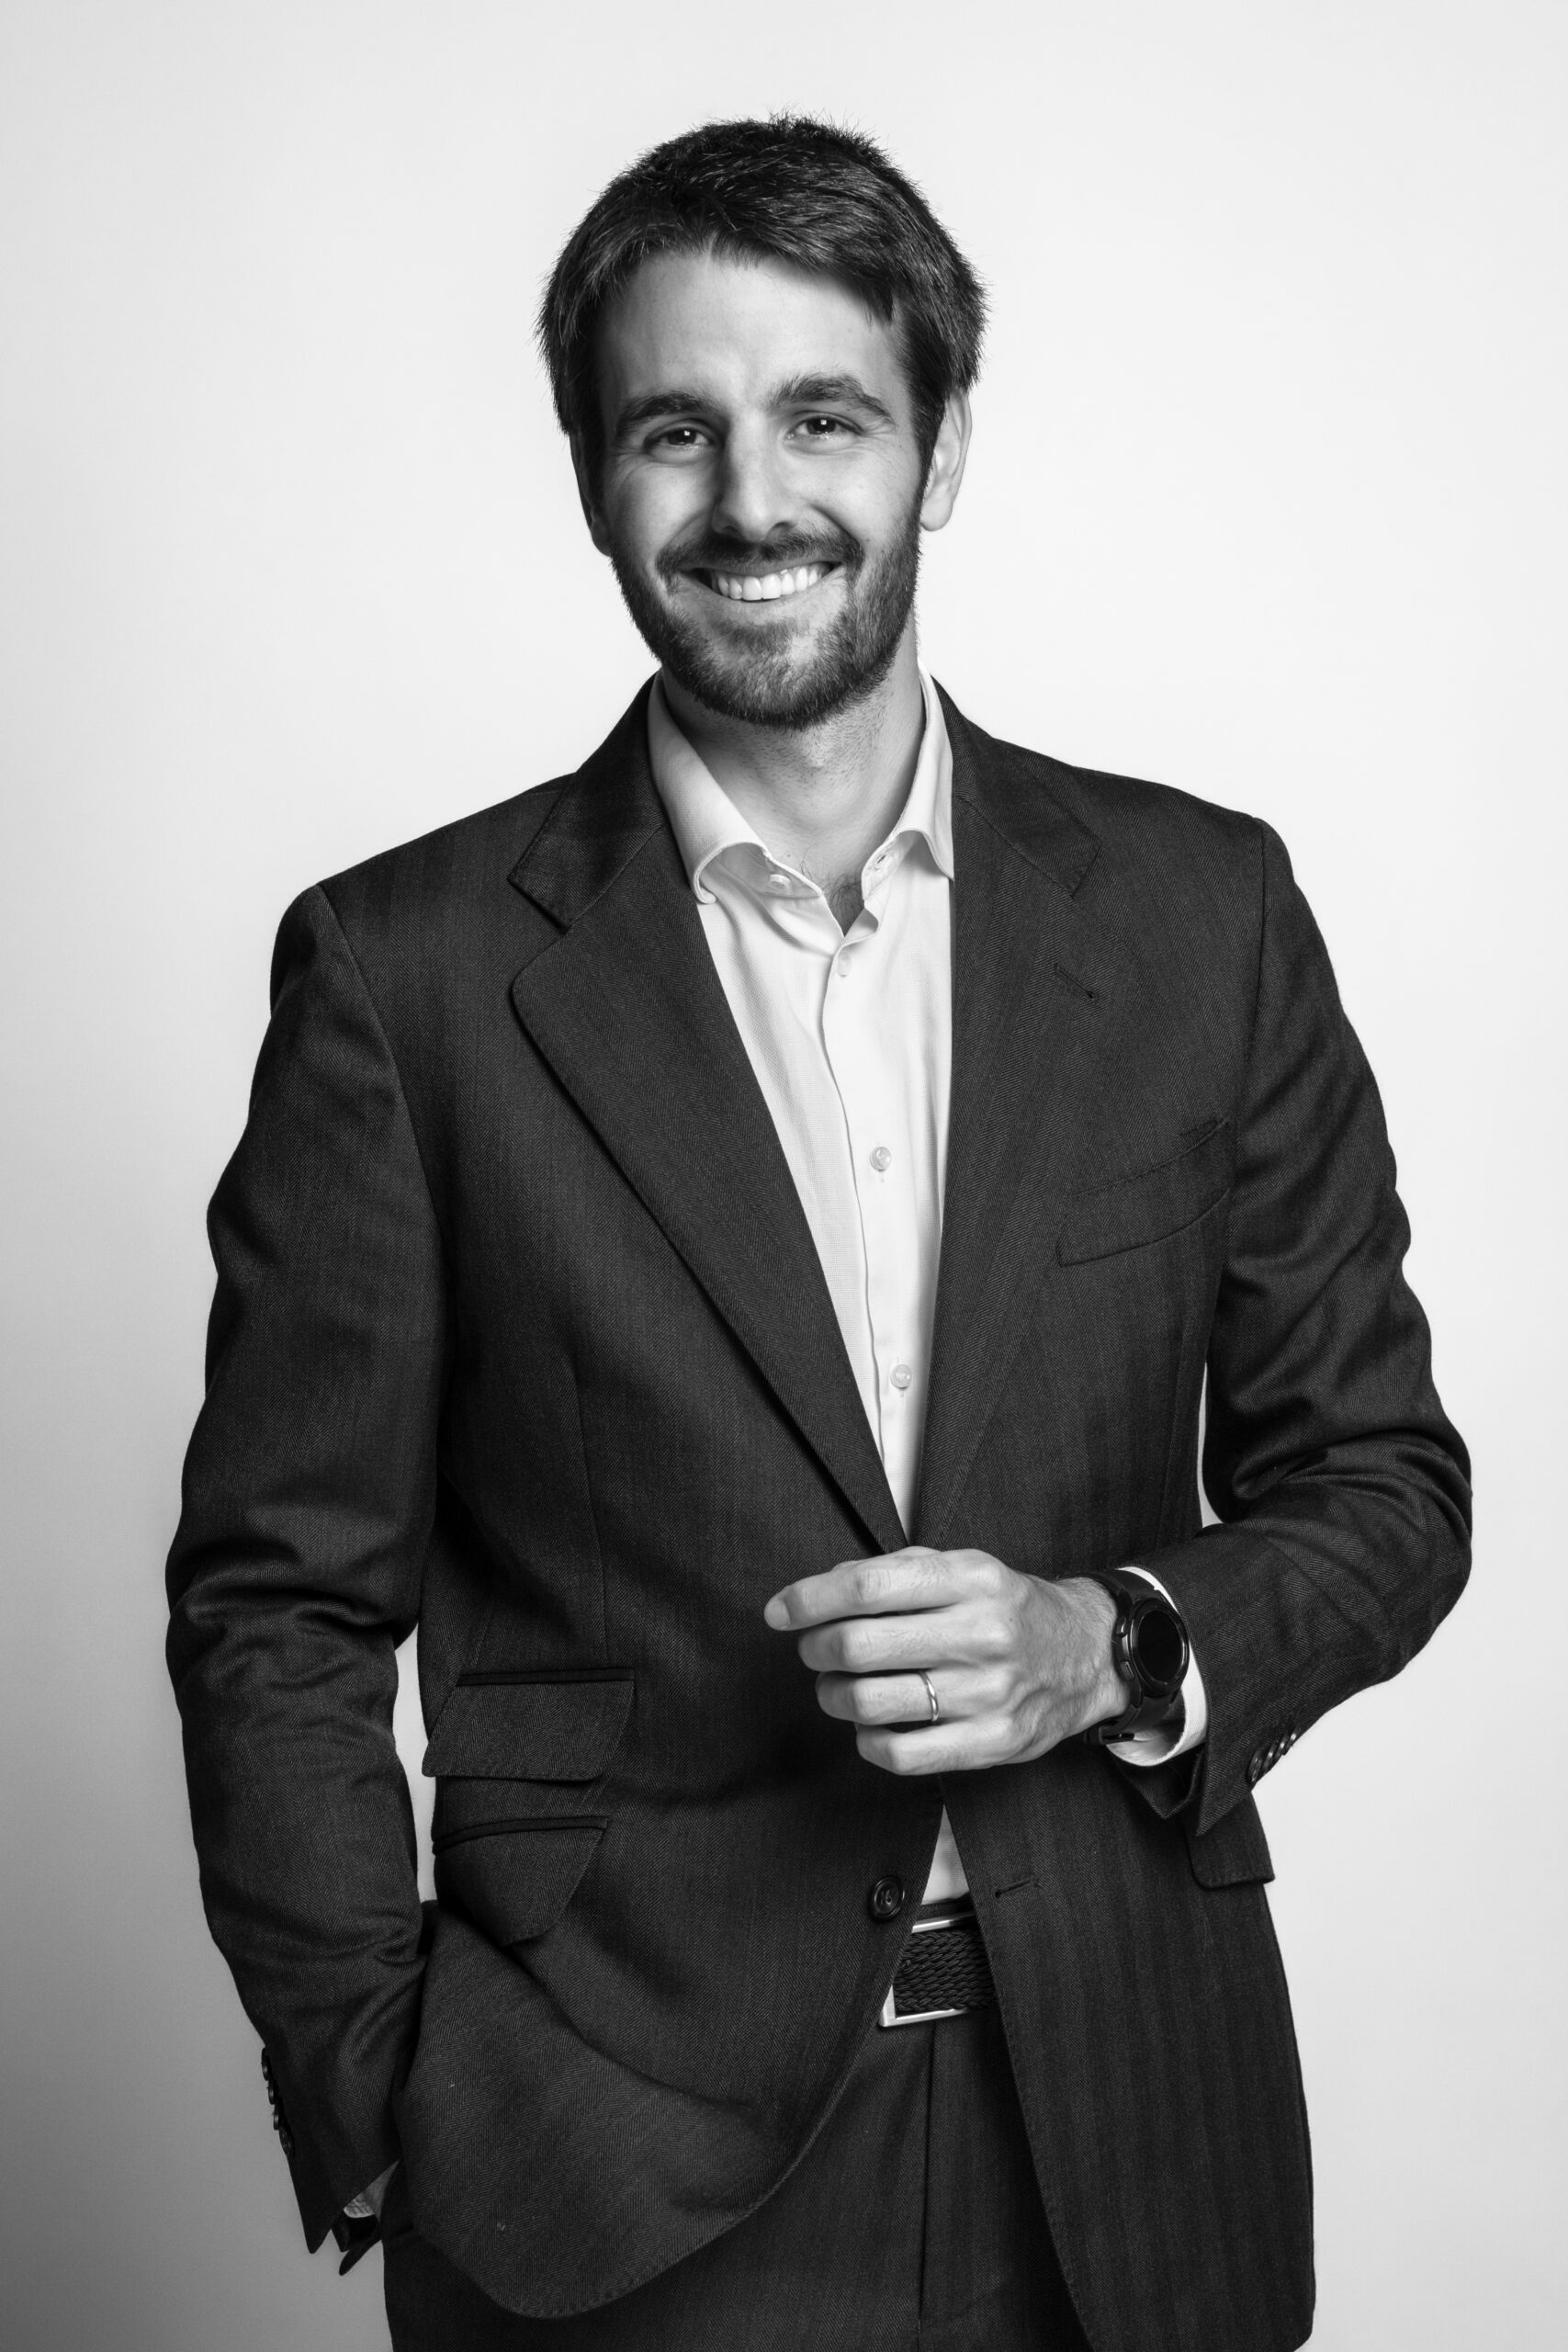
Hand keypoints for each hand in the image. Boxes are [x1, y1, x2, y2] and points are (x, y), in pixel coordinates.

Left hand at [763, 1547, 1127, 1774]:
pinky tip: (872, 1724)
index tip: (780, 1611)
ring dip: (833, 1695)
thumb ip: (894, 1572)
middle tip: (814, 1649)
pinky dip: (868, 1741)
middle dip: (816, 1648)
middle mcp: (982, 1632)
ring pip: (869, 1702)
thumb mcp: (962, 1567)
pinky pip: (900, 1755)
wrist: (1086, 1654)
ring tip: (838, 1687)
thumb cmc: (1006, 1608)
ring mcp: (989, 1692)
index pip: (866, 1587)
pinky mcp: (993, 1742)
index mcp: (970, 1578)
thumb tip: (819, 1591)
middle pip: (858, 1646)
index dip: (808, 1600)